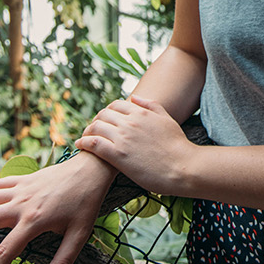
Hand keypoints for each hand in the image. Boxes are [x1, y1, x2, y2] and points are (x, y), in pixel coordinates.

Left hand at [75, 95, 195, 194]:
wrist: (183, 167)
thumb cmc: (177, 146)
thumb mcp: (167, 119)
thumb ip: (150, 105)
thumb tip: (134, 97)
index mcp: (141, 112)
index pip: (115, 105)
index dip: (107, 112)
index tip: (104, 120)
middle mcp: (130, 122)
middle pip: (102, 115)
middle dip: (95, 121)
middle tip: (92, 130)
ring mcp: (123, 138)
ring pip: (96, 127)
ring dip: (87, 131)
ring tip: (84, 138)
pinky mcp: (118, 155)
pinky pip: (94, 144)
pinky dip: (84, 142)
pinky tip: (80, 145)